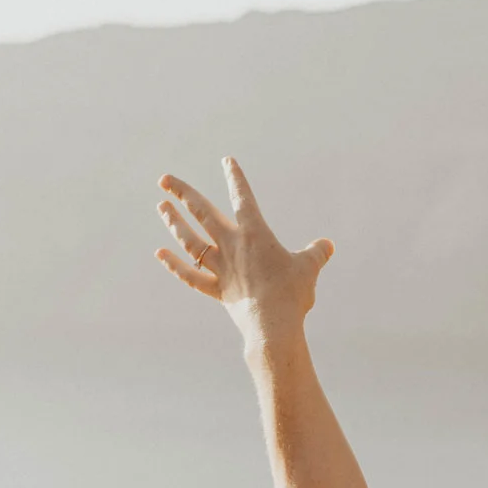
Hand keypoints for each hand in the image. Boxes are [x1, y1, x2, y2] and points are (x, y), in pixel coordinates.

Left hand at [154, 159, 333, 343]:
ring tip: (162, 206)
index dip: (235, 178)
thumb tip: (327, 245)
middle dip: (183, 193)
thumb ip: (316, 253)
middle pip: (202, 213)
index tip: (226, 160)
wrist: (273, 326)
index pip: (243, 198)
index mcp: (255, 234)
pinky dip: (174, 265)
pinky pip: (190, 276)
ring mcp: (221, 268)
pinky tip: (160, 253)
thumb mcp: (308, 269)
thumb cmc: (292, 294)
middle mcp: (232, 246)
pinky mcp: (217, 291)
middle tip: (164, 179)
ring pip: (191, 240)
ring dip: (174, 222)